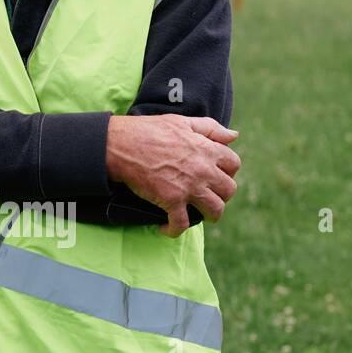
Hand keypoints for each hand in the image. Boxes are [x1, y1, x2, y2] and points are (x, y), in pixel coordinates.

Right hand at [105, 115, 240, 237]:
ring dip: (209, 215)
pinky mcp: (170, 200)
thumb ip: (210, 128)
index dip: (227, 170)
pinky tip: (166, 227)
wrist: (118, 144)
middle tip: (207, 195)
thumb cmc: (147, 130)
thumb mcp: (181, 122)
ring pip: (215, 210)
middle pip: (229, 190)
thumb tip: (234, 135)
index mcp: (207, 149)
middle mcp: (203, 170)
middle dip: (221, 194)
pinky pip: (181, 224)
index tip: (216, 174)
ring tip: (198, 214)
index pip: (234, 164)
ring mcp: (188, 187)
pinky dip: (174, 229)